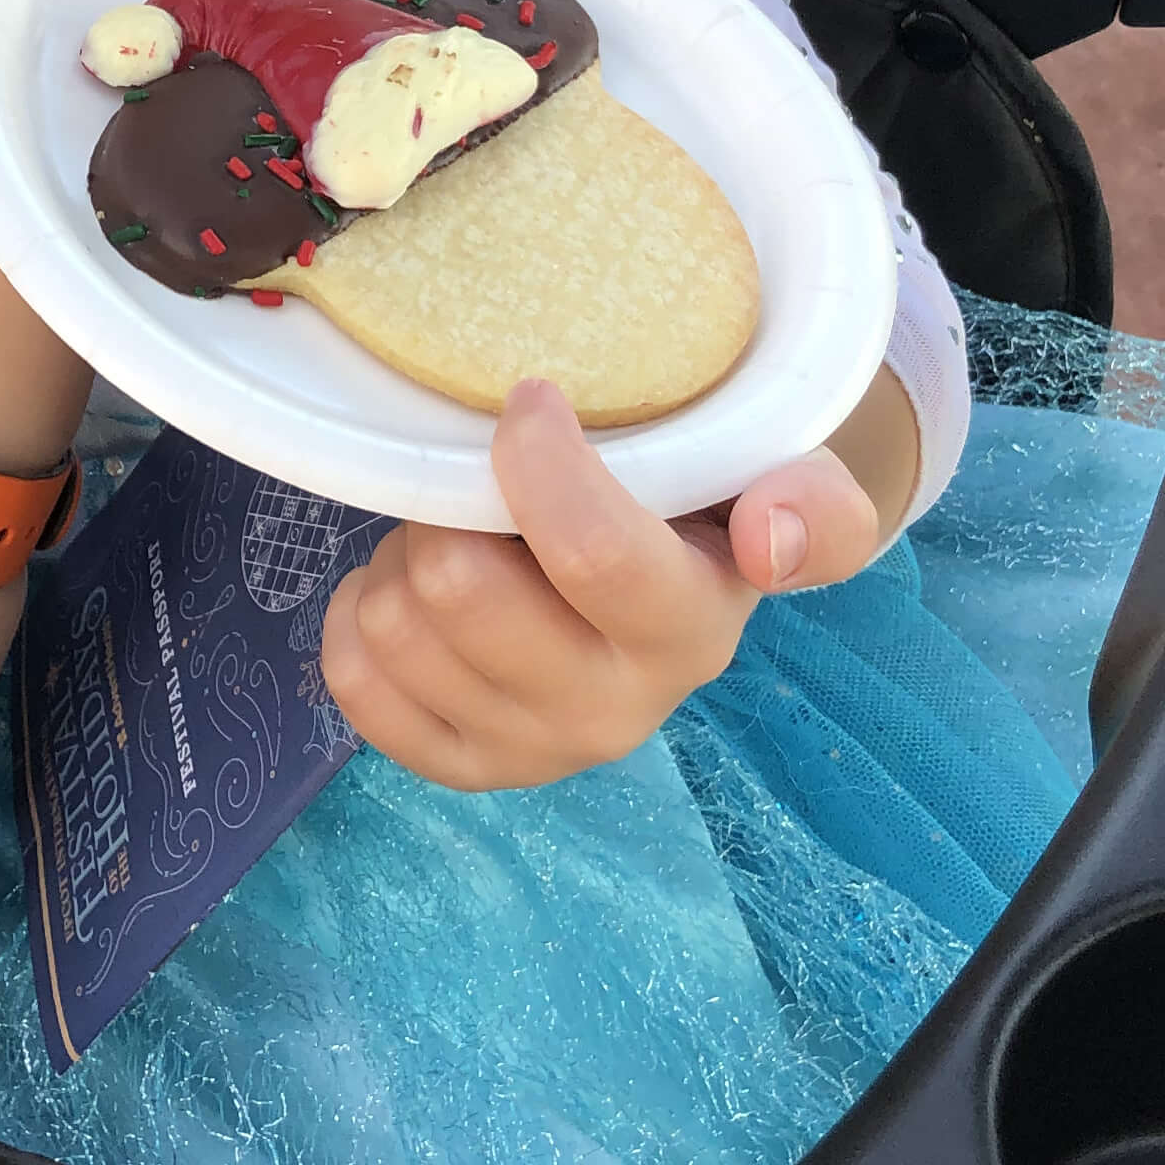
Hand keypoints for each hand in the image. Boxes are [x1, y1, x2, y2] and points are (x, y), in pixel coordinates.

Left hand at [319, 377, 888, 791]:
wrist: (672, 594)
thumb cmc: (708, 515)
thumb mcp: (783, 486)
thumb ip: (813, 503)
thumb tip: (768, 536)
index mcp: (690, 633)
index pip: (594, 555)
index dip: (535, 460)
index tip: (530, 397)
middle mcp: (614, 714)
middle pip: (457, 587)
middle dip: (450, 506)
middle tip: (484, 485)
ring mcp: (530, 752)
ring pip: (394, 622)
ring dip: (408, 552)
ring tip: (463, 535)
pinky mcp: (458, 766)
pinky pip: (352, 679)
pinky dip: (361, 612)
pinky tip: (415, 588)